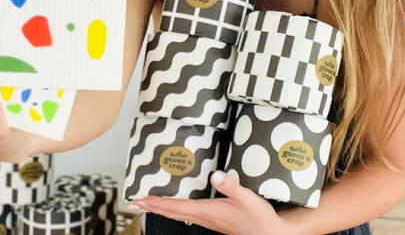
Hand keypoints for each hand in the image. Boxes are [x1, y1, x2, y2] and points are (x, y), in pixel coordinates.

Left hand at [131, 171, 294, 234]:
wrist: (269, 234)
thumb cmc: (258, 218)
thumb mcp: (246, 198)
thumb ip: (230, 185)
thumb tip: (214, 174)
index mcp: (208, 211)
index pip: (176, 206)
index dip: (157, 202)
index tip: (140, 199)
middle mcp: (204, 217)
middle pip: (172, 212)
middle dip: (152, 206)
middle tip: (134, 201)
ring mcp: (208, 220)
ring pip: (178, 214)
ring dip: (161, 208)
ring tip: (147, 202)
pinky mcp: (213, 220)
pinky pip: (187, 214)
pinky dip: (174, 208)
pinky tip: (174, 205)